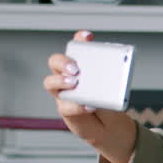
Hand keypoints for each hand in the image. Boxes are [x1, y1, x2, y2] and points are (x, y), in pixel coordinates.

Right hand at [44, 30, 136, 162]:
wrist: (108, 126)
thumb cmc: (108, 102)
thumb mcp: (112, 90)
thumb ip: (109, 82)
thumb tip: (108, 80)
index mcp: (81, 65)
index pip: (76, 46)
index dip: (79, 39)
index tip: (88, 36)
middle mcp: (67, 75)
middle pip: (55, 61)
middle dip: (63, 61)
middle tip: (76, 68)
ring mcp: (63, 92)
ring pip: (50, 82)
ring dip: (61, 81)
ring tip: (75, 83)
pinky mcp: (65, 109)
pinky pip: (66, 106)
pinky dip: (77, 106)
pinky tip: (89, 106)